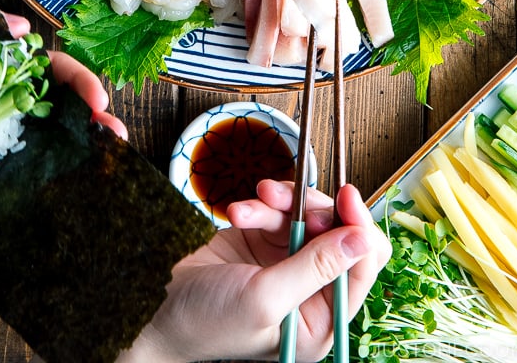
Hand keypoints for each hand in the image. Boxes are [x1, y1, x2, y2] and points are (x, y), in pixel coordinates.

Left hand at [0, 0, 124, 198]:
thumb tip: (22, 26)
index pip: (40, 68)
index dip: (73, 78)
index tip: (94, 95)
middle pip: (50, 107)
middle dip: (89, 114)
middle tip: (111, 130)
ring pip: (37, 144)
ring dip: (77, 150)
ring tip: (106, 157)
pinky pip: (2, 183)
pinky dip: (37, 186)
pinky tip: (64, 190)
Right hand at [120, 179, 390, 362]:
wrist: (152, 307)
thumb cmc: (205, 321)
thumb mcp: (264, 298)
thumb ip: (315, 267)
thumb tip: (364, 238)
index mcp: (320, 321)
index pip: (362, 268)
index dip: (358, 228)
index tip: (346, 195)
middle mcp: (309, 292)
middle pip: (337, 232)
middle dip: (312, 210)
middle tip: (287, 199)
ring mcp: (287, 264)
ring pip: (307, 215)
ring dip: (280, 204)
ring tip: (251, 204)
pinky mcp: (264, 242)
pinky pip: (278, 209)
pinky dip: (260, 204)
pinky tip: (237, 211)